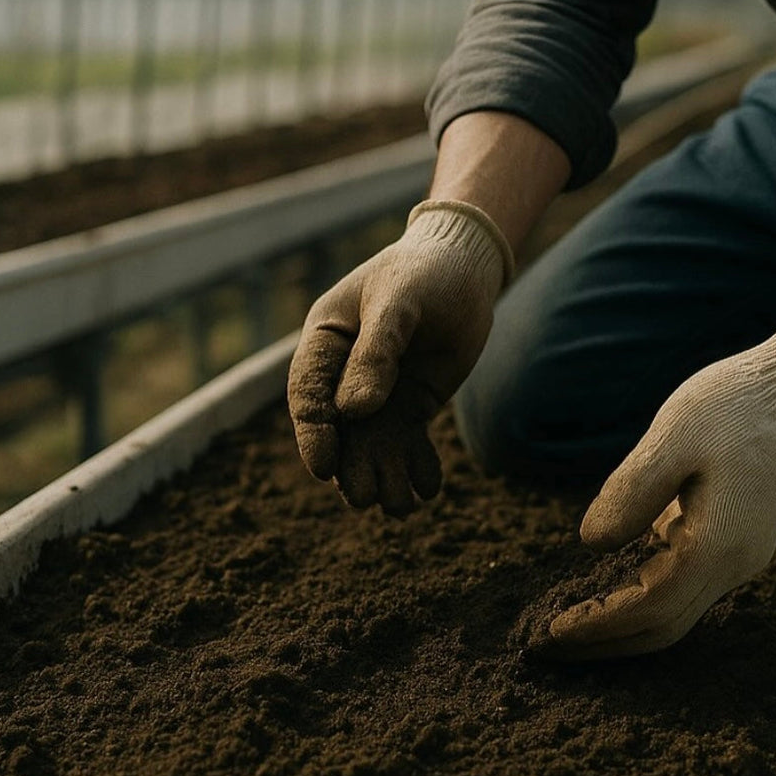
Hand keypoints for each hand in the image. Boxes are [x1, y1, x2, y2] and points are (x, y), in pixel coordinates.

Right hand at [287, 200, 512, 514]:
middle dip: (349, 468)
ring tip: (400, 507)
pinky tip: (427, 489)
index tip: (325, 468)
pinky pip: (406, 444)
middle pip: (338, 431)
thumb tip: (354, 410)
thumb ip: (377, 352)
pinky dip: (415, 468)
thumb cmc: (426, 273)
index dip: (314, 434)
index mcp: (326, 340)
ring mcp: (378, 393)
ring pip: (372, 445)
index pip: (308, 394)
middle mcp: (345, 373)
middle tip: (365, 498)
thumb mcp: (400, 302)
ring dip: (382, 476)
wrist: (467, 268)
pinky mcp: (410, 405)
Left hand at [541, 316, 775, 658]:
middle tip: (547, 645)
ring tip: (569, 630)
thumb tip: (592, 543)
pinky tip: (606, 595)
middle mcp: (734, 564)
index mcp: (719, 543)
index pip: (652, 607)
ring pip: (676, 615)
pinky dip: (641, 604)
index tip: (554, 630)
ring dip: (622, 628)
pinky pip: (683, 592)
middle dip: (605, 642)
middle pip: (664, 628)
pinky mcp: (733, 546)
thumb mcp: (673, 435)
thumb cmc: (732, 406)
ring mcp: (738, 559)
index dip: (602, 623)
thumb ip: (633, 491)